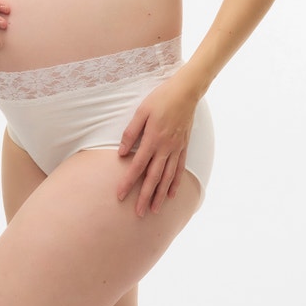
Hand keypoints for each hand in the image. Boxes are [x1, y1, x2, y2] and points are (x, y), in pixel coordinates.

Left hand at [116, 74, 197, 216]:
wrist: (186, 92)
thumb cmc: (161, 99)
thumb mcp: (141, 111)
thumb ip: (131, 132)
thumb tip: (121, 152)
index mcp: (152, 139)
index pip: (137, 166)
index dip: (128, 182)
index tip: (120, 196)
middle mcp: (165, 148)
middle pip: (153, 177)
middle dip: (145, 196)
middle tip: (138, 213)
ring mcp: (176, 149)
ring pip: (167, 177)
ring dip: (160, 195)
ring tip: (154, 210)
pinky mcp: (184, 146)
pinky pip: (179, 169)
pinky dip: (175, 183)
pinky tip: (171, 194)